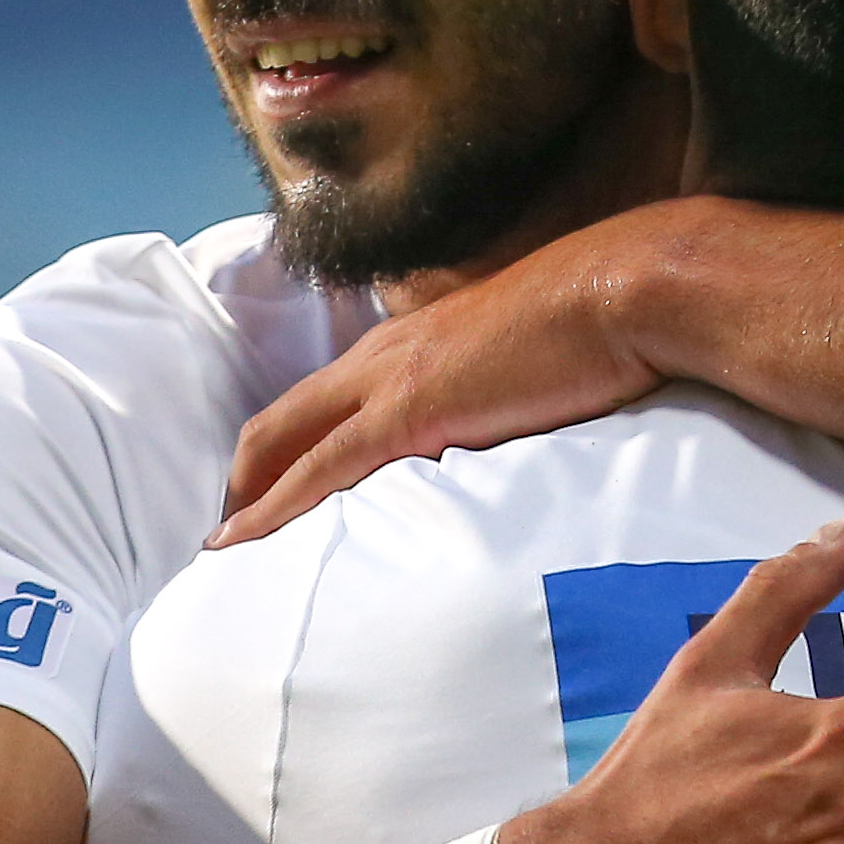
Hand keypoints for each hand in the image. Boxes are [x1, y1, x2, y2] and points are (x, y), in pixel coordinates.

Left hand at [217, 213, 675, 544]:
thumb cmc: (597, 327)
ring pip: (284, 443)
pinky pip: (318, 469)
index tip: (268, 495)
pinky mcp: (408, 411)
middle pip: (280, 419)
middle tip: (228, 536)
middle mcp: (384, 356)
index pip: (322, 399)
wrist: (622, 290)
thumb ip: (495, 392)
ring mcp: (390, 380)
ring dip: (247, 499)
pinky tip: (247, 543)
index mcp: (412, 343)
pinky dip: (274, 509)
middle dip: (245, 479)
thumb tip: (500, 431)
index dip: (284, 449)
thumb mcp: (529, 360)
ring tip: (221, 553)